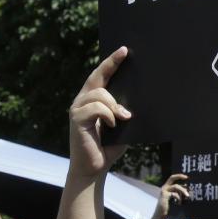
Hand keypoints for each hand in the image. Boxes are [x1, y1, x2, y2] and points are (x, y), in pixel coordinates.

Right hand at [68, 46, 130, 177]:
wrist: (94, 168)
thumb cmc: (109, 146)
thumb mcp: (122, 125)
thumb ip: (125, 110)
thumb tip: (140, 97)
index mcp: (93, 100)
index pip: (101, 76)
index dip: (111, 62)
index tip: (124, 50)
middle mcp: (82, 101)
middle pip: (96, 77)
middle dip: (111, 64)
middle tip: (125, 53)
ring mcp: (77, 109)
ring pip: (99, 93)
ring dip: (115, 104)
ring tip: (124, 118)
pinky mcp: (76, 119)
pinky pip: (96, 107)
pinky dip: (108, 114)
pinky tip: (114, 124)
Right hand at [154, 173, 189, 218]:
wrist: (161, 215)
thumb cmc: (169, 208)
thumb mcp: (174, 199)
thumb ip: (179, 194)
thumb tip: (189, 190)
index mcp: (167, 187)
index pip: (172, 178)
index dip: (179, 176)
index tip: (187, 177)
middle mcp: (164, 187)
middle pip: (172, 178)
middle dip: (180, 176)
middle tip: (187, 177)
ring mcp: (164, 191)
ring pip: (176, 186)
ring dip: (183, 190)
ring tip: (188, 196)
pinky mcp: (164, 196)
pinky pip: (175, 194)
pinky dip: (179, 199)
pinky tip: (179, 203)